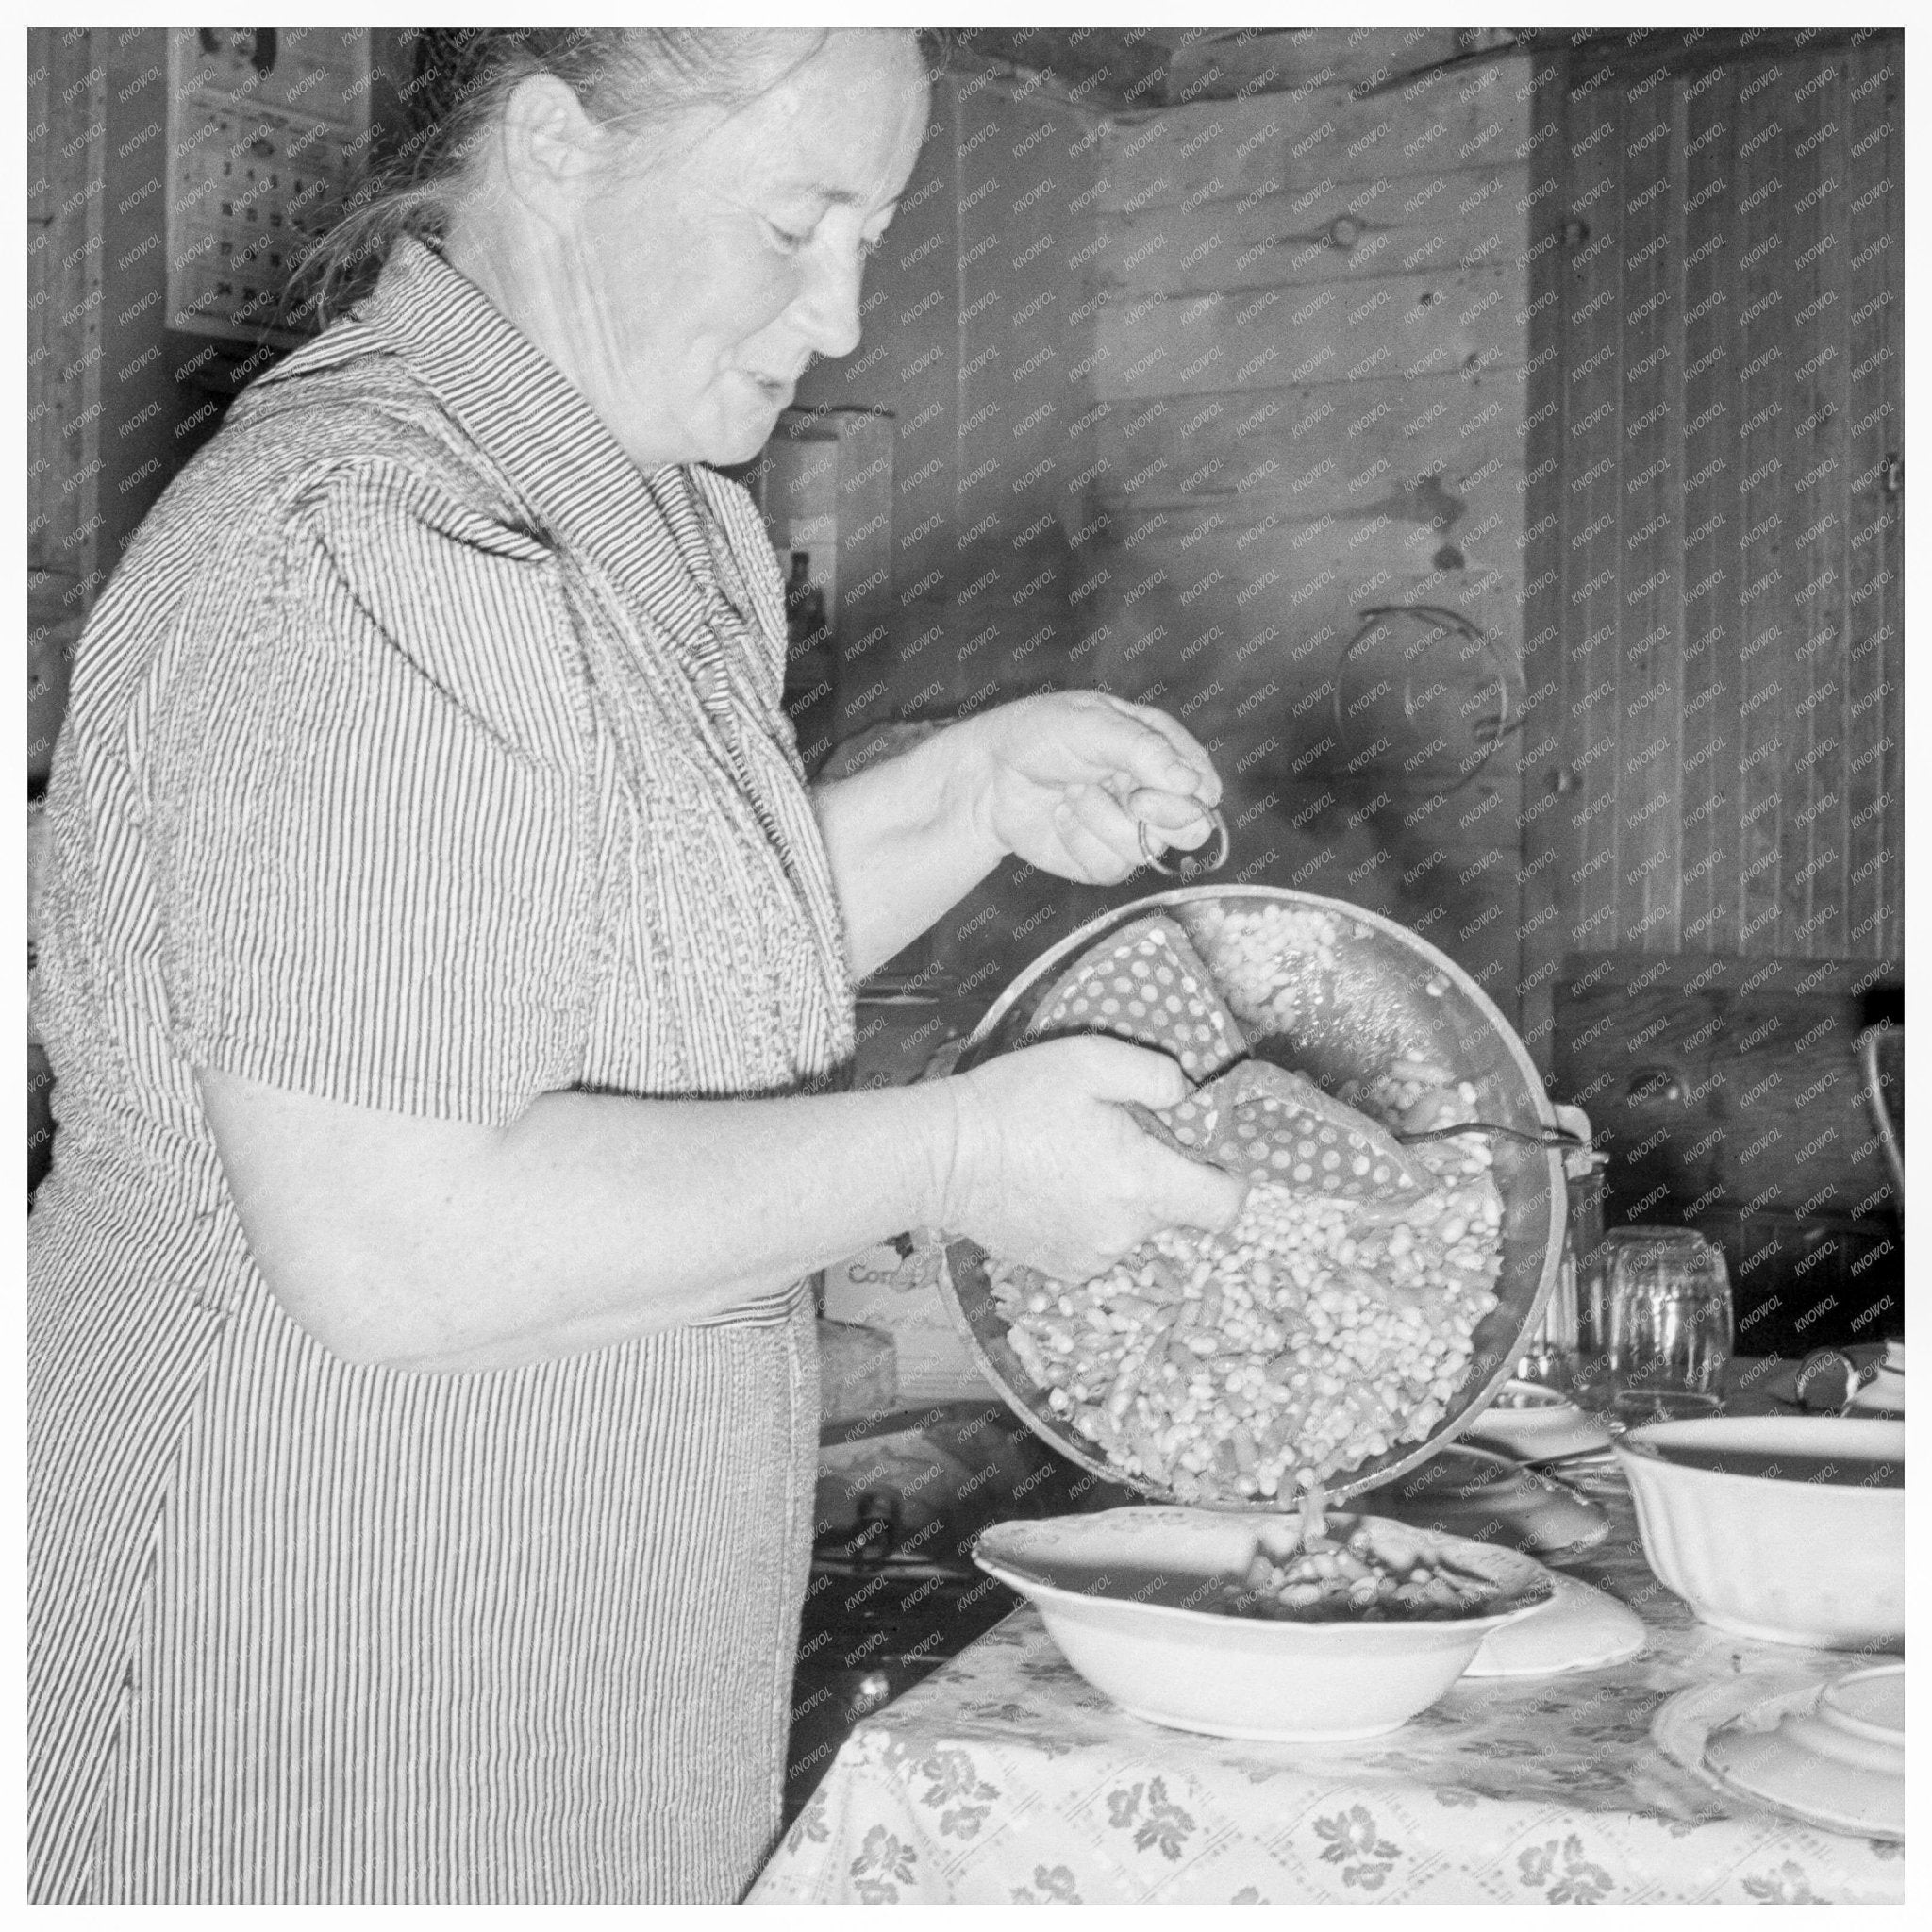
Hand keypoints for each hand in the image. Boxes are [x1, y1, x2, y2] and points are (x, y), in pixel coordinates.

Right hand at [937, 1036, 1247, 1280]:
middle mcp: (1125, 1234)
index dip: (1230, 1177)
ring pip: (1138, 1225)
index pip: (1225, 1205)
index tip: (1210, 1149)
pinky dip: (1095, 1215)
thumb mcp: (1087, 1060)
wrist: (940, 1157)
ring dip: (1126, 1195)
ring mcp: (1093, 1257)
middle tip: (1122, 1134)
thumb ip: (1154, 1074)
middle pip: (1178, 1210)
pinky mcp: (1063, 1268)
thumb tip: (1189, 1093)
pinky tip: (1058, 1185)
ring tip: (1080, 1158)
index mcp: (1141, 1184)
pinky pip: (1103, 1240)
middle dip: (1163, 1171)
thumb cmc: (1013, 1102)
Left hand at [962, 691, 1223, 884]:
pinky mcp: (1101, 861)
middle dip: (1163, 816)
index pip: (1202, 782)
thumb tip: (1192, 783)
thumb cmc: (1039, 735)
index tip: (1156, 785)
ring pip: (1146, 849)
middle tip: (1133, 799)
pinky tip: (1060, 816)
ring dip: (1102, 819)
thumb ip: (1144, 750)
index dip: (1191, 792)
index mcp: (1159, 750)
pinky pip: (1111, 868)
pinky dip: (1080, 842)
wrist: (987, 775)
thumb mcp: (1091, 724)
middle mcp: (1151, 793)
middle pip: (1192, 827)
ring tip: (1072, 791)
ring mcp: (1128, 829)